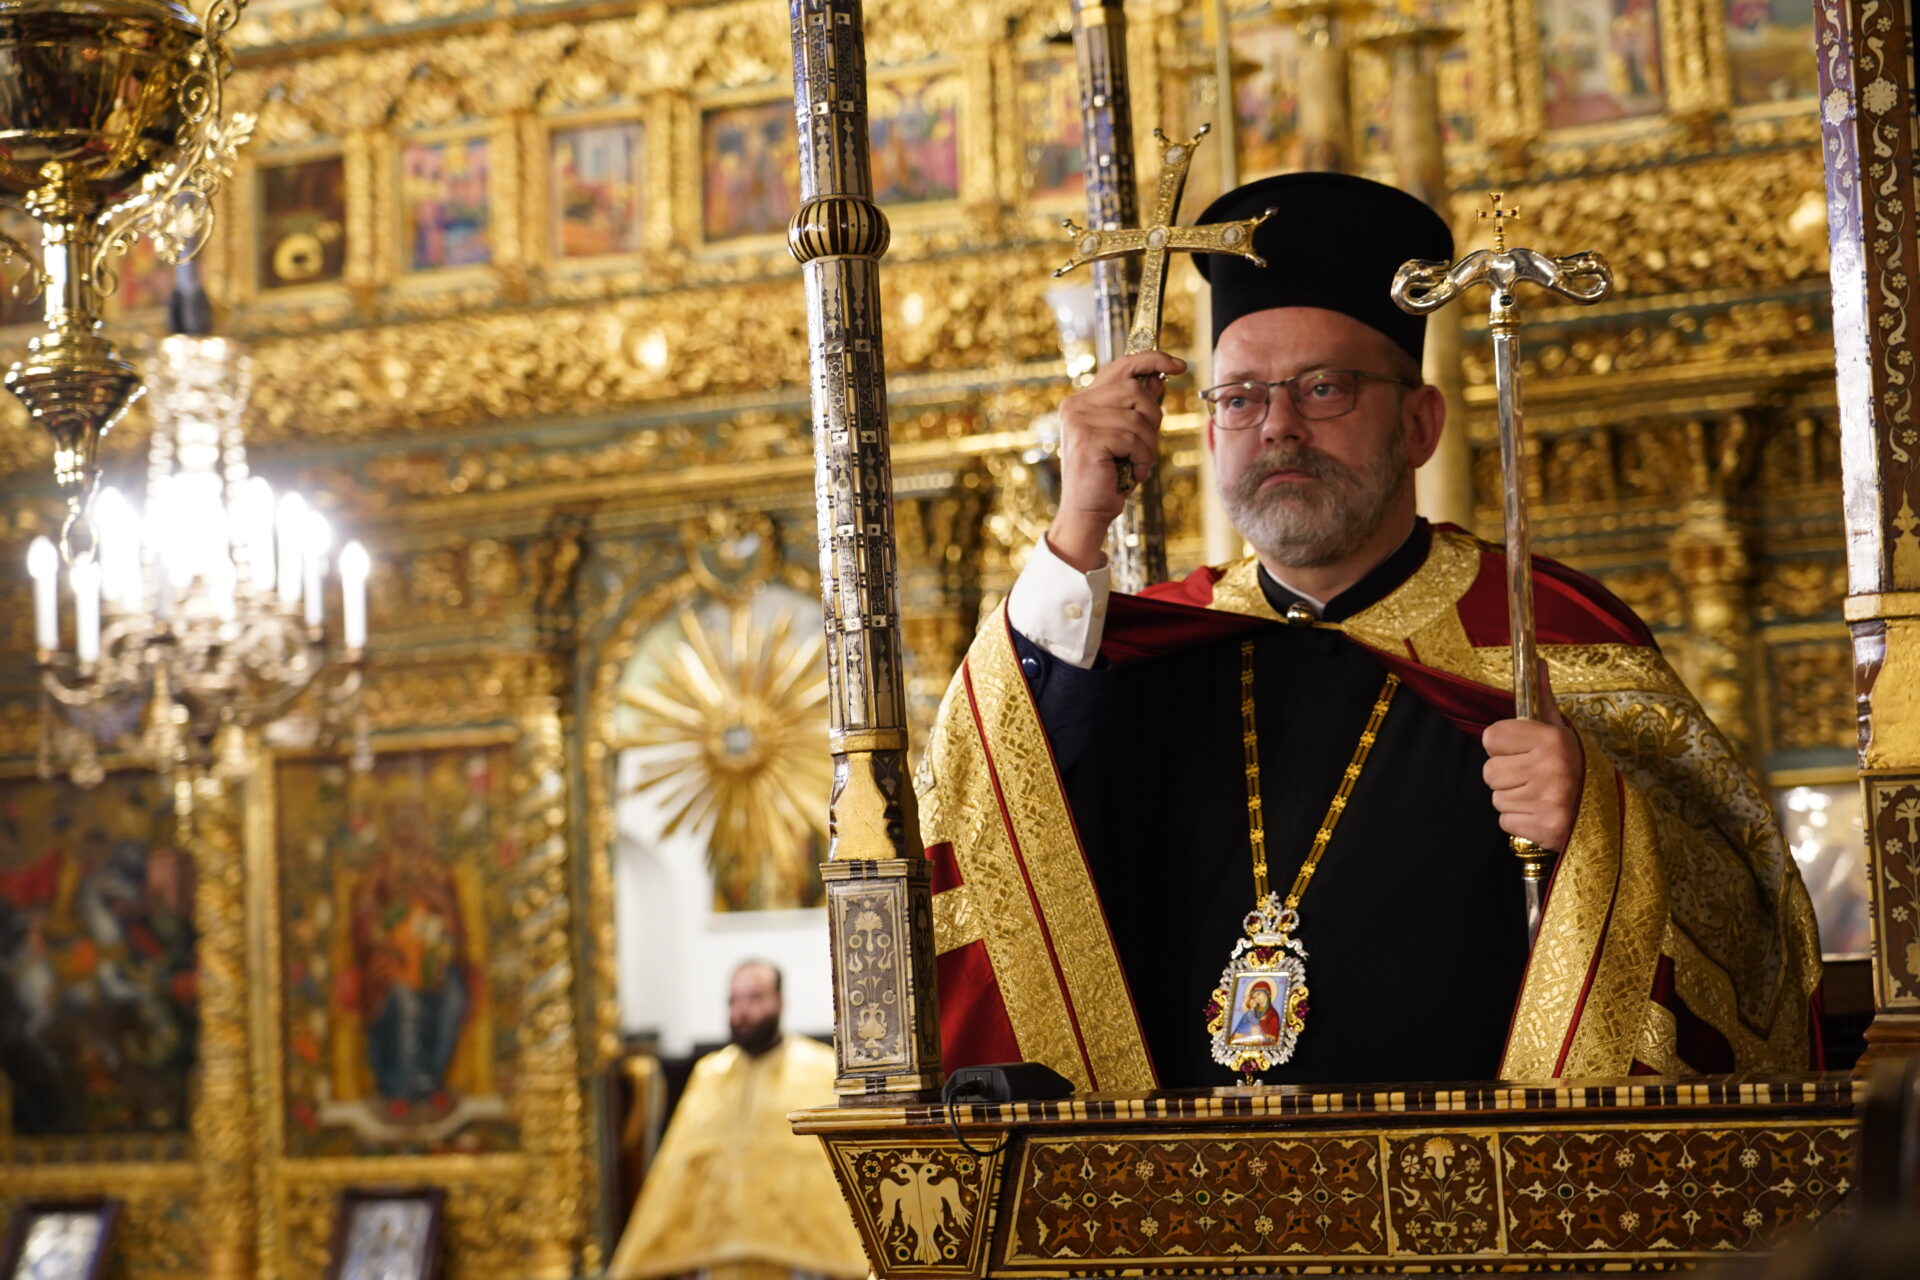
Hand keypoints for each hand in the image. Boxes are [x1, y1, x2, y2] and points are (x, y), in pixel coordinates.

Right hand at [1046, 350, 1186, 569]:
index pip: (1121, 366)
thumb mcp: (1127, 437)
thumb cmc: (1108, 476)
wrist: (1087, 512)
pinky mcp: (1087, 439)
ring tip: (1137, 464)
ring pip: (1137, 417)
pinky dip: (1142, 459)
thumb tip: (1159, 380)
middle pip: (1134, 389)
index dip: (1152, 360)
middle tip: (1145, 444)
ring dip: (1148, 445)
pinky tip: (1131, 474)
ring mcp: (1078, 420)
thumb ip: (1137, 409)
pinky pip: (1133, 439)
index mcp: (1082, 400)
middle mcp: (1076, 405)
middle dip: (1153, 416)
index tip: (1179, 365)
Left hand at [1481, 661, 1582, 851]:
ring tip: (1540, 795)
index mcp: (1551, 738)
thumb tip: (1537, 660)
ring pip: (1496, 798)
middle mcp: (1551, 767)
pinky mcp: (1546, 828)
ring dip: (1513, 799)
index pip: (1490, 737)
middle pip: (1488, 771)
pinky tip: (1542, 813)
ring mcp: (1549, 800)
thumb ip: (1541, 698)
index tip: (1521, 750)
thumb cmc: (1575, 765)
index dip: (1502, 746)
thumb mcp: (1561, 729)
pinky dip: (1520, 821)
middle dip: (1506, 775)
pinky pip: (1505, 822)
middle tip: (1533, 776)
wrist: (1609, 811)